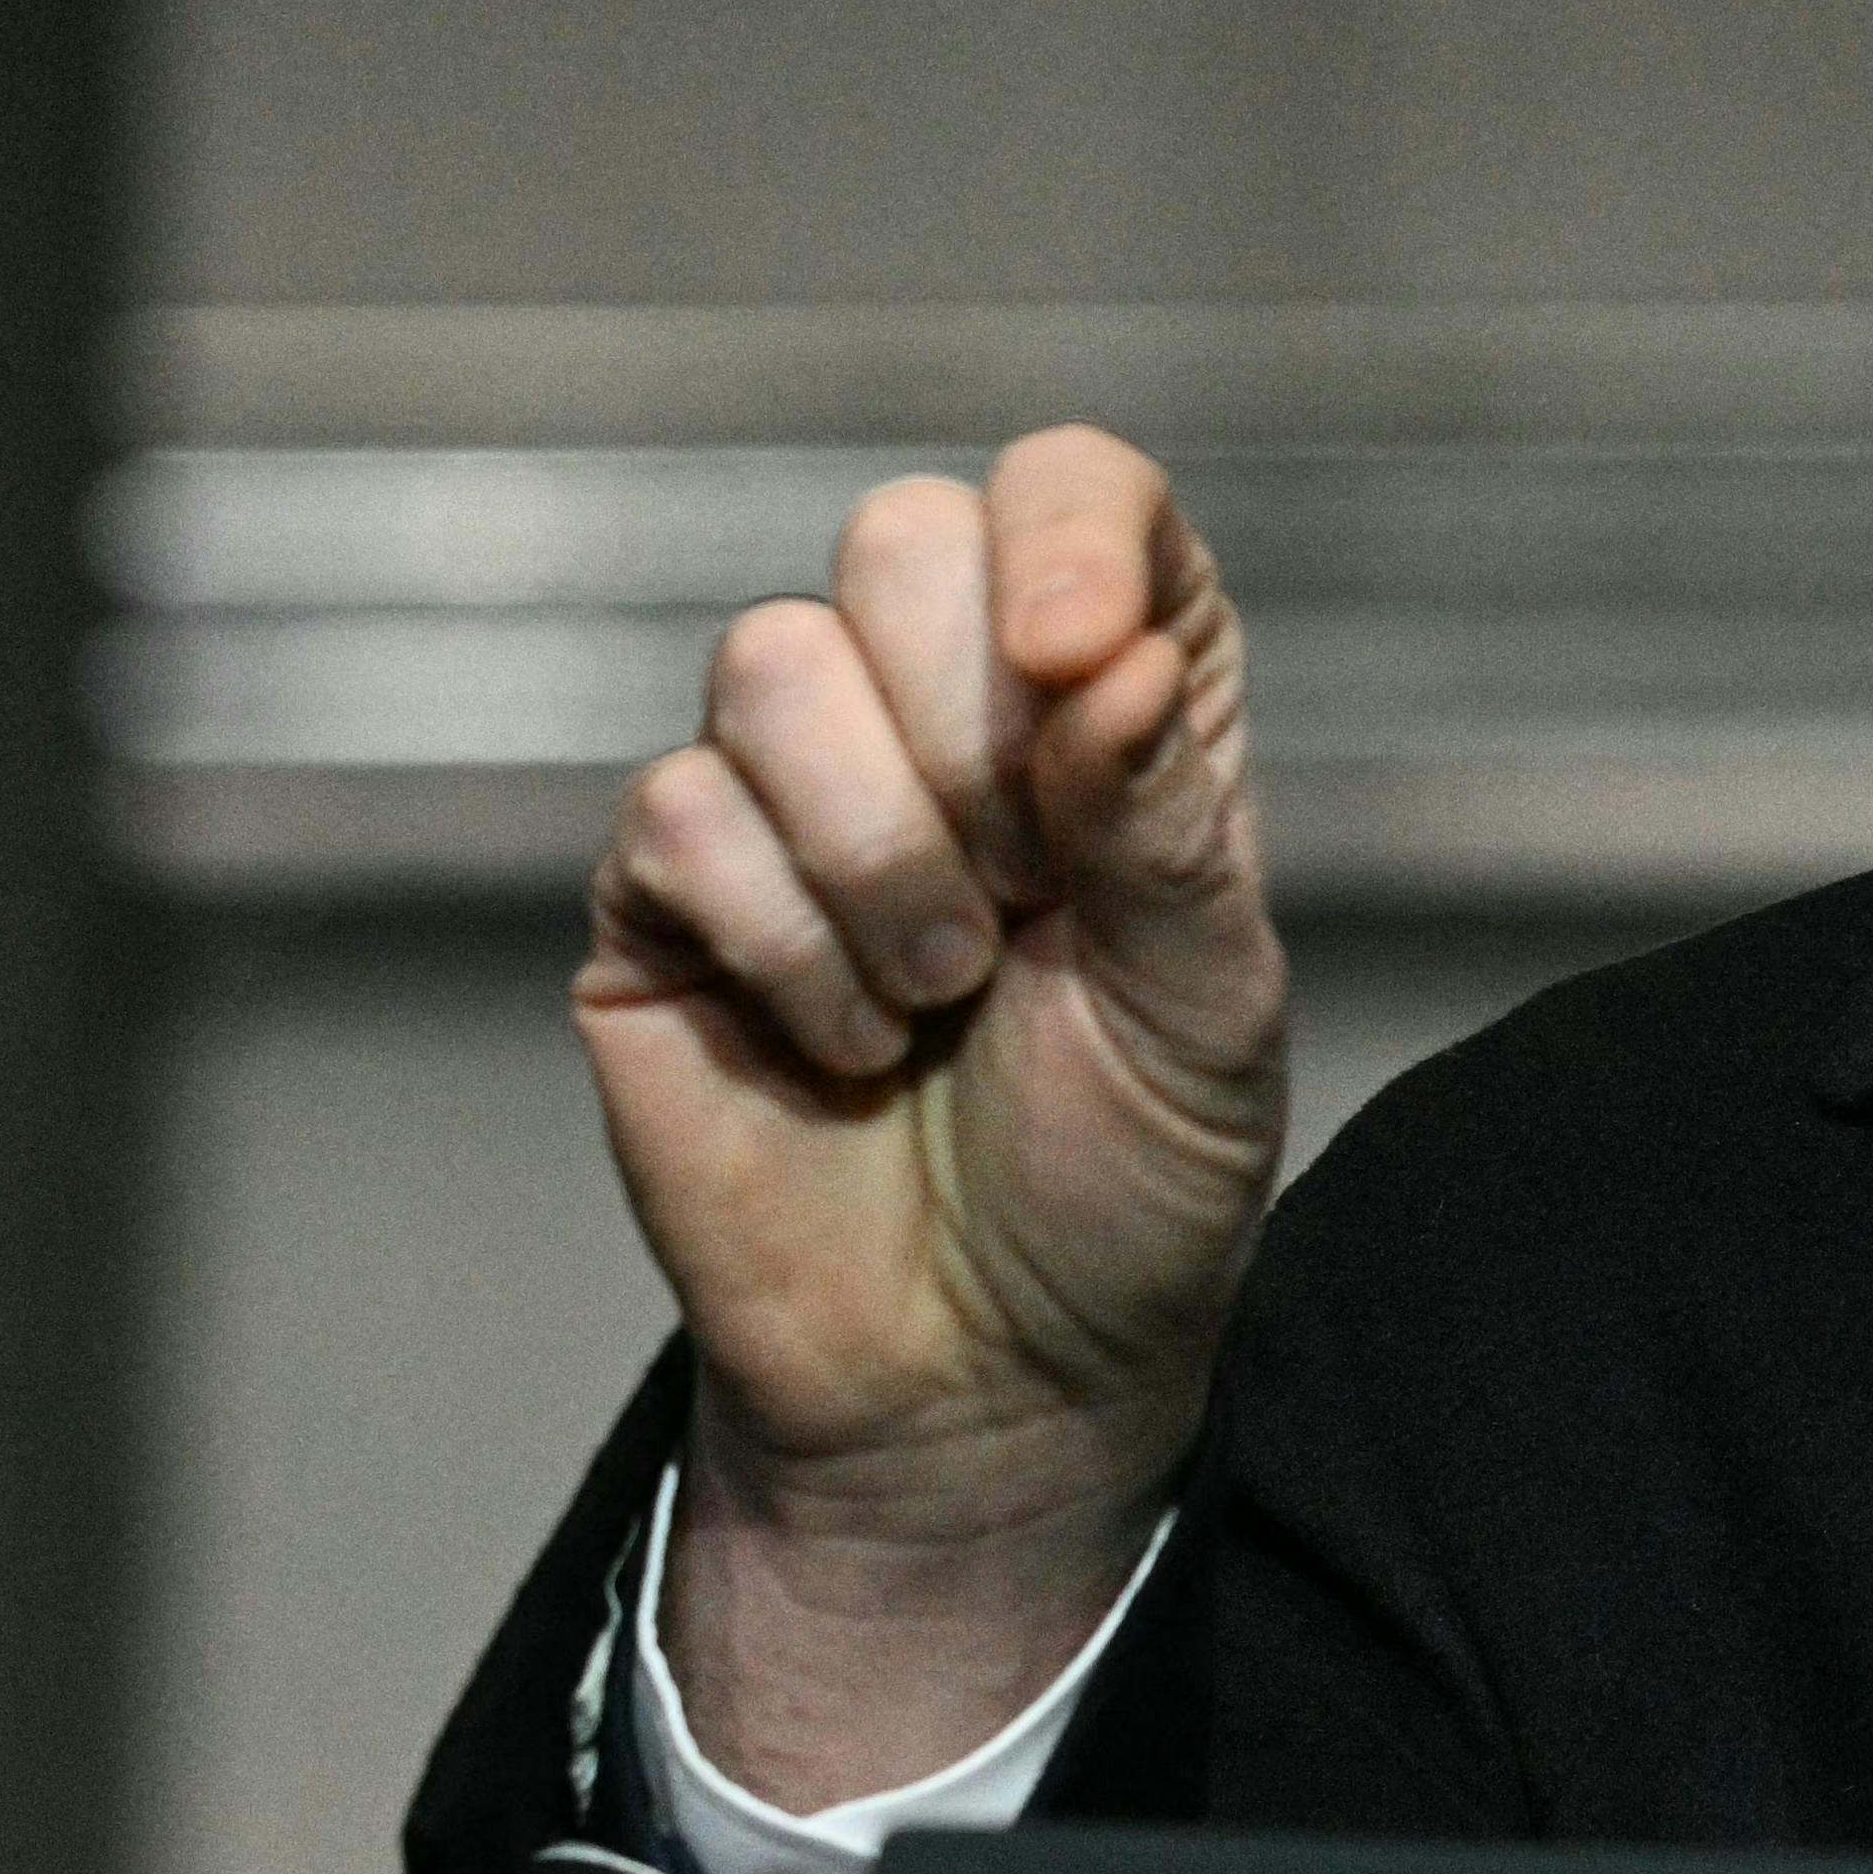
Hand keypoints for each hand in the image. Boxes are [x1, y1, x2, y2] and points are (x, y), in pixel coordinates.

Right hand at [573, 428, 1288, 1800]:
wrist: (987, 1381)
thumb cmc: (1123, 1190)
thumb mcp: (1209, 1013)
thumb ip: (1168, 825)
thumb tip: (1110, 654)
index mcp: (1105, 707)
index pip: (1077, 492)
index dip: (1068, 534)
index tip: (1082, 664)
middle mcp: (939, 715)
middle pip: (898, 537)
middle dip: (973, 735)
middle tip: (1022, 905)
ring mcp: (785, 794)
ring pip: (769, 662)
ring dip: (883, 857)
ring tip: (940, 996)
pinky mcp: (663, 896)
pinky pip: (683, 815)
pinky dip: (789, 948)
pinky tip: (844, 1047)